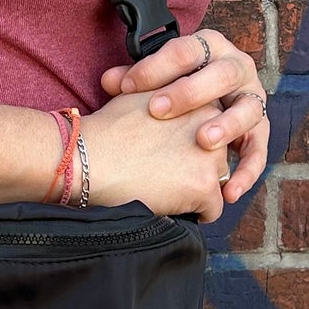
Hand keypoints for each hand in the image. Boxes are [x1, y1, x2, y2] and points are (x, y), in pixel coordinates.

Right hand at [71, 87, 235, 220]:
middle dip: (198, 165)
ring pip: (219, 180)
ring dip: (198, 188)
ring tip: (168, 189)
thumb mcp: (140, 95)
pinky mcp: (205, 185)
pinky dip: (197, 213)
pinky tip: (174, 206)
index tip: (172, 151)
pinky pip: (214, 209)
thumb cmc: (106, 129)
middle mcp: (214, 122)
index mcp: (200, 98)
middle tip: (168, 171)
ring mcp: (212, 155)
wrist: (89, 157)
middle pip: (219, 153)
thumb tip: (168, 103)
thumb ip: (165, 96)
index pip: (213, 127)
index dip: (192, 142)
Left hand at [100, 25, 268, 207]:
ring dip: (227, 125)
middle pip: (222, 74)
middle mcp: (237, 67)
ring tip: (204, 142)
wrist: (197, 101)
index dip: (156, 68)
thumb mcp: (153, 80)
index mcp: (209, 46)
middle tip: (158, 109)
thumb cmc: (169, 88)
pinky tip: (228, 191)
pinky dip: (246, 171)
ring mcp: (251, 98)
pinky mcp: (258, 129)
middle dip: (190, 92)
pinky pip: (257, 151)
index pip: (185, 50)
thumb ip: (134, 80)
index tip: (127, 86)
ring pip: (248, 109)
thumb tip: (109, 81)